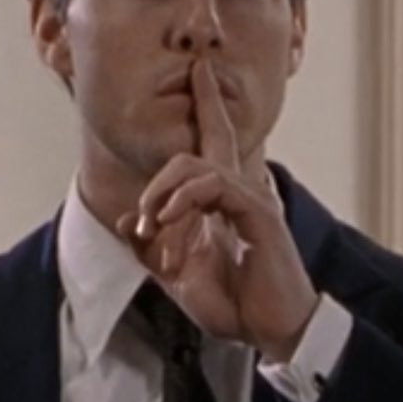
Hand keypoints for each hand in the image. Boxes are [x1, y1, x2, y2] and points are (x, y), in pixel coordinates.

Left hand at [117, 60, 318, 359]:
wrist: (272, 332)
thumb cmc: (237, 305)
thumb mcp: (180, 278)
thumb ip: (153, 248)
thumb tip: (130, 218)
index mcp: (224, 202)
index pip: (216, 141)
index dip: (209, 103)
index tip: (200, 69)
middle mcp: (241, 192)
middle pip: (206, 142)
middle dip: (164, 172)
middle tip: (146, 219)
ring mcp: (252, 199)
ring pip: (196, 164)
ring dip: (163, 196)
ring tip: (154, 229)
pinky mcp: (258, 212)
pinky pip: (214, 184)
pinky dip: (183, 200)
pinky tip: (168, 221)